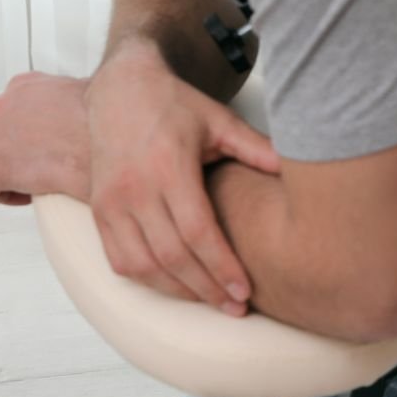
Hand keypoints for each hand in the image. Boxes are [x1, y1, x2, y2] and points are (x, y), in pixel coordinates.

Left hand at [0, 72, 95, 205]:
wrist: (101, 145)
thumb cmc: (100, 122)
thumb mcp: (89, 91)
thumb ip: (75, 96)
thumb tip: (88, 105)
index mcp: (22, 85)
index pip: (10, 108)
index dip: (26, 130)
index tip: (43, 142)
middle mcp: (2, 106)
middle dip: (16, 150)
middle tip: (42, 162)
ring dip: (9, 170)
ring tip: (36, 179)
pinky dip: (4, 194)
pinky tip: (28, 196)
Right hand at [84, 43, 281, 313]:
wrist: (121, 89)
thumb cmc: (176, 106)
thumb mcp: (220, 121)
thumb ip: (256, 148)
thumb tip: (298, 168)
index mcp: (169, 168)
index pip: (198, 232)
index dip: (222, 267)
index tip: (245, 292)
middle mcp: (135, 189)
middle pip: (172, 256)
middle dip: (206, 289)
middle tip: (235, 308)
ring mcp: (112, 203)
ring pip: (143, 265)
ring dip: (178, 291)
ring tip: (211, 301)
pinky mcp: (98, 211)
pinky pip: (119, 260)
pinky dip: (147, 280)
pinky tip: (175, 286)